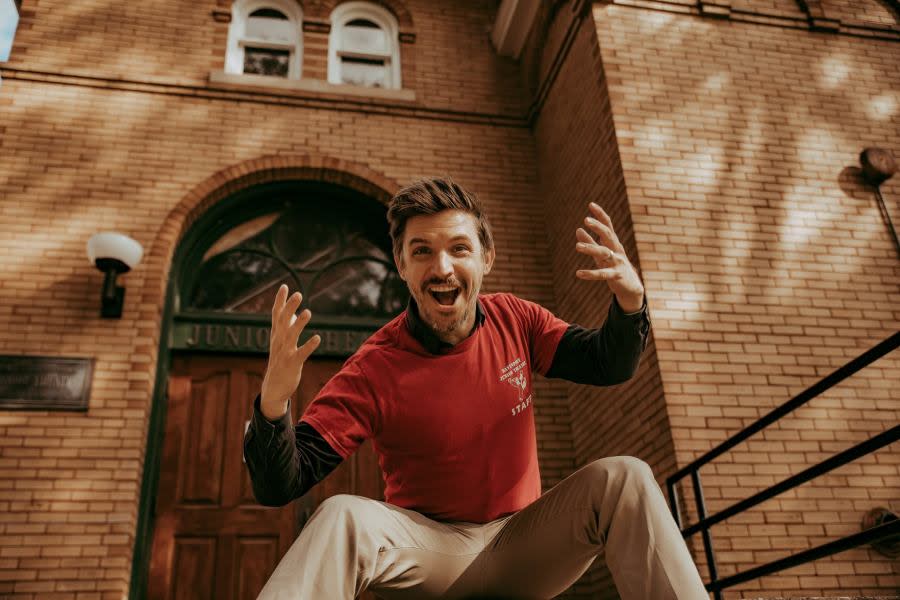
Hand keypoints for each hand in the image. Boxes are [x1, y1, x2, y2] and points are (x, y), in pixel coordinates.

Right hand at [260, 285, 320, 419]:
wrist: (273, 388)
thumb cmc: (280, 362)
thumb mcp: (281, 343)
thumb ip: (285, 328)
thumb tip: (291, 314)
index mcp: (276, 335)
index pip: (276, 314)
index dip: (280, 301)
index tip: (284, 286)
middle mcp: (279, 341)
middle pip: (282, 321)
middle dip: (289, 307)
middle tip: (297, 293)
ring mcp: (284, 353)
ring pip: (291, 336)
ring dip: (299, 324)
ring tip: (308, 312)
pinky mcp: (292, 364)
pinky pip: (301, 354)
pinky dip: (308, 346)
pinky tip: (318, 338)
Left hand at [575, 202, 644, 312]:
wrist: (631, 287)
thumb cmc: (614, 267)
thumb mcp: (601, 254)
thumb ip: (590, 242)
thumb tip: (578, 229)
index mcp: (613, 243)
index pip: (608, 225)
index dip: (600, 215)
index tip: (591, 204)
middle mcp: (616, 250)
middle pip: (608, 235)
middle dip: (598, 227)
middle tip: (586, 219)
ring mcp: (617, 262)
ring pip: (604, 253)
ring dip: (591, 248)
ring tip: (577, 246)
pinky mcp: (616, 276)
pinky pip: (602, 274)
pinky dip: (591, 274)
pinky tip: (579, 273)